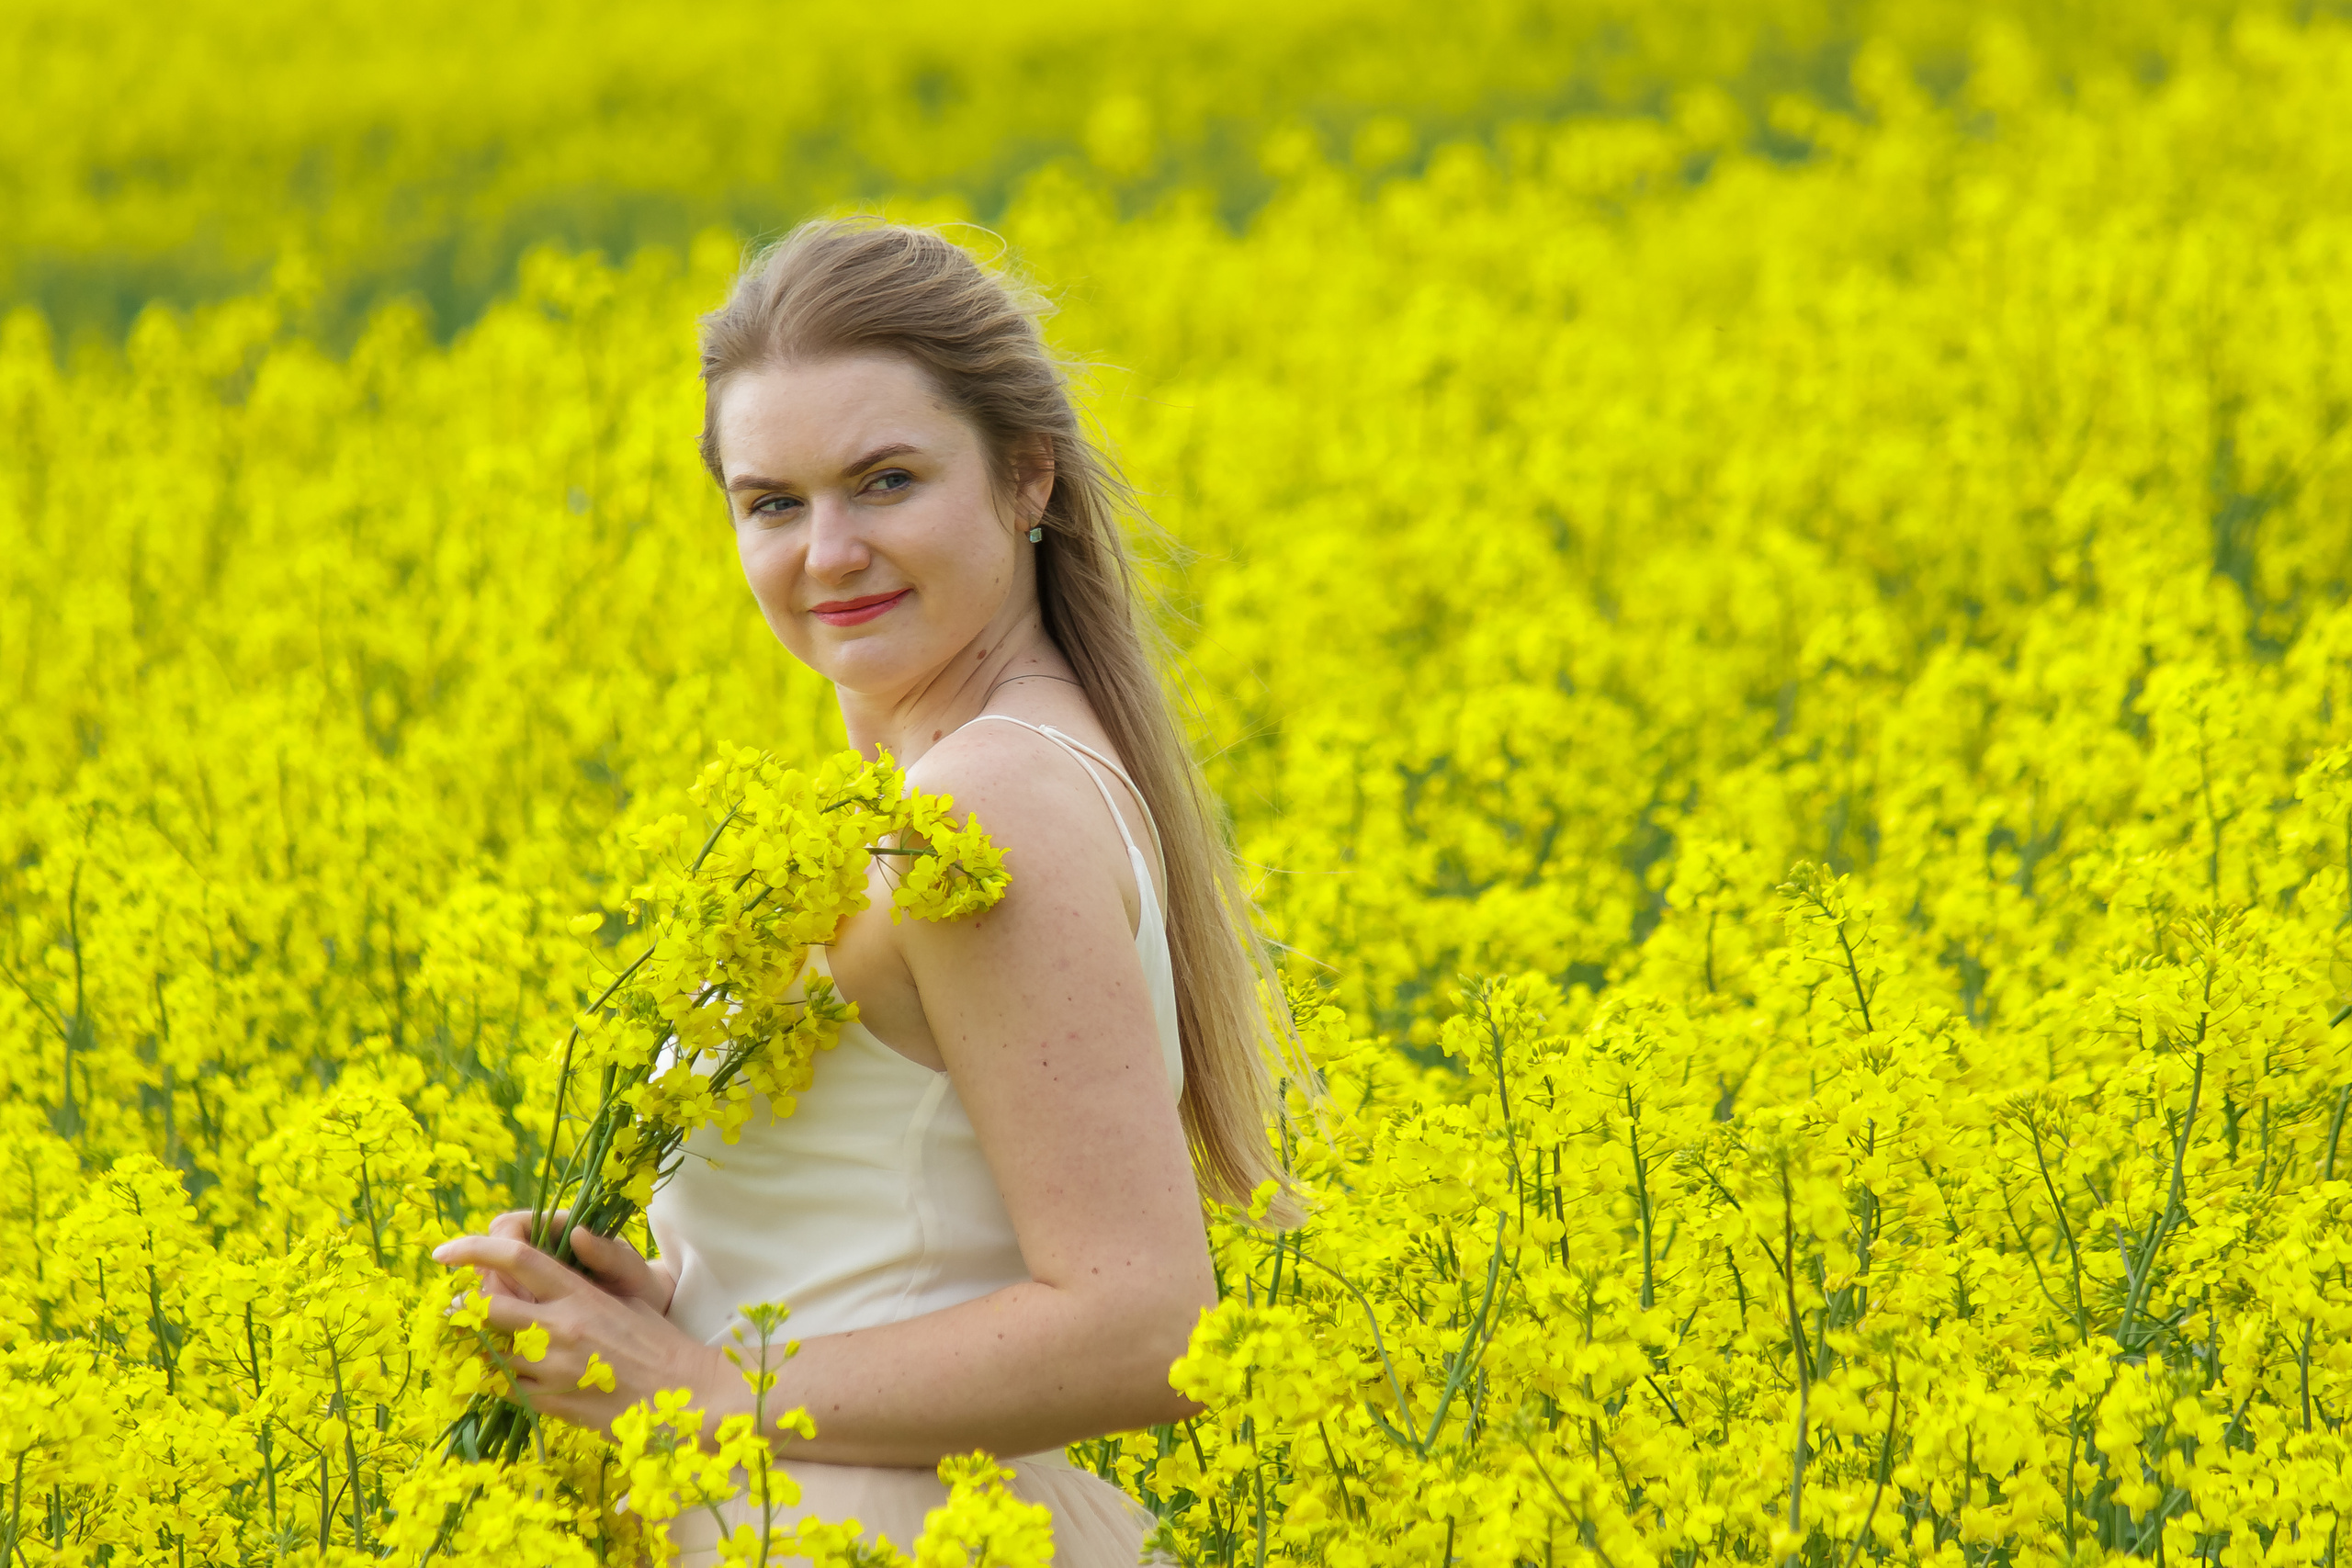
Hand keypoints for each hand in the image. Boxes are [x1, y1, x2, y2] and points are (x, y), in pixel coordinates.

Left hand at [434, 1225, 712, 1435]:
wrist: (683, 1395)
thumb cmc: (657, 1341)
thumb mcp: (627, 1297)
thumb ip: (589, 1275)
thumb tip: (572, 1237)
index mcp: (580, 1294)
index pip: (518, 1259)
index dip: (474, 1249)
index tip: (444, 1252)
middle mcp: (560, 1328)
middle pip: (487, 1307)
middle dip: (464, 1307)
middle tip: (457, 1308)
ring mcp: (553, 1369)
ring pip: (489, 1354)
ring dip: (480, 1348)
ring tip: (481, 1345)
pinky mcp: (552, 1403)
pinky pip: (505, 1390)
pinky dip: (498, 1381)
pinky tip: (505, 1378)